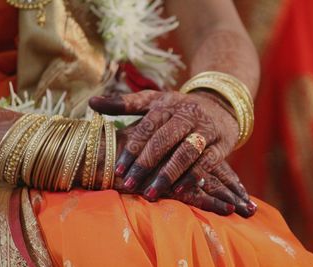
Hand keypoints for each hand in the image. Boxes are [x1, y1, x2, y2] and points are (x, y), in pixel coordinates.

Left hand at [89, 90, 238, 200]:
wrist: (220, 106)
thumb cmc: (178, 108)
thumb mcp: (154, 100)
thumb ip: (124, 103)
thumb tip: (91, 102)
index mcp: (167, 105)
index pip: (147, 126)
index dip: (132, 148)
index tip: (118, 169)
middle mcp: (186, 116)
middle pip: (165, 139)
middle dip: (146, 164)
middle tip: (130, 184)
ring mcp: (205, 130)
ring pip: (186, 152)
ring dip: (168, 174)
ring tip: (150, 193)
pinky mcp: (221, 145)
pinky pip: (208, 162)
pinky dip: (194, 176)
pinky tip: (180, 190)